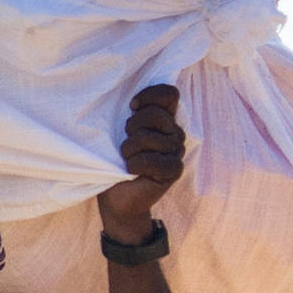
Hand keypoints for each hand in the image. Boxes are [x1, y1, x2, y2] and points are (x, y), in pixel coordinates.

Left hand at [94, 85, 186, 241]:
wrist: (117, 198)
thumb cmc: (115, 162)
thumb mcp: (119, 132)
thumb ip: (132, 113)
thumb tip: (132, 100)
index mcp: (165, 119)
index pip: (169, 94)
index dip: (149, 97)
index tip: (131, 107)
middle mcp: (175, 132)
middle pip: (156, 114)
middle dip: (132, 127)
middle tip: (125, 144)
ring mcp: (177, 151)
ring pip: (148, 138)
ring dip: (128, 150)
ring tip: (126, 159)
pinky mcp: (174, 170)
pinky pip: (152, 161)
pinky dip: (134, 165)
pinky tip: (131, 171)